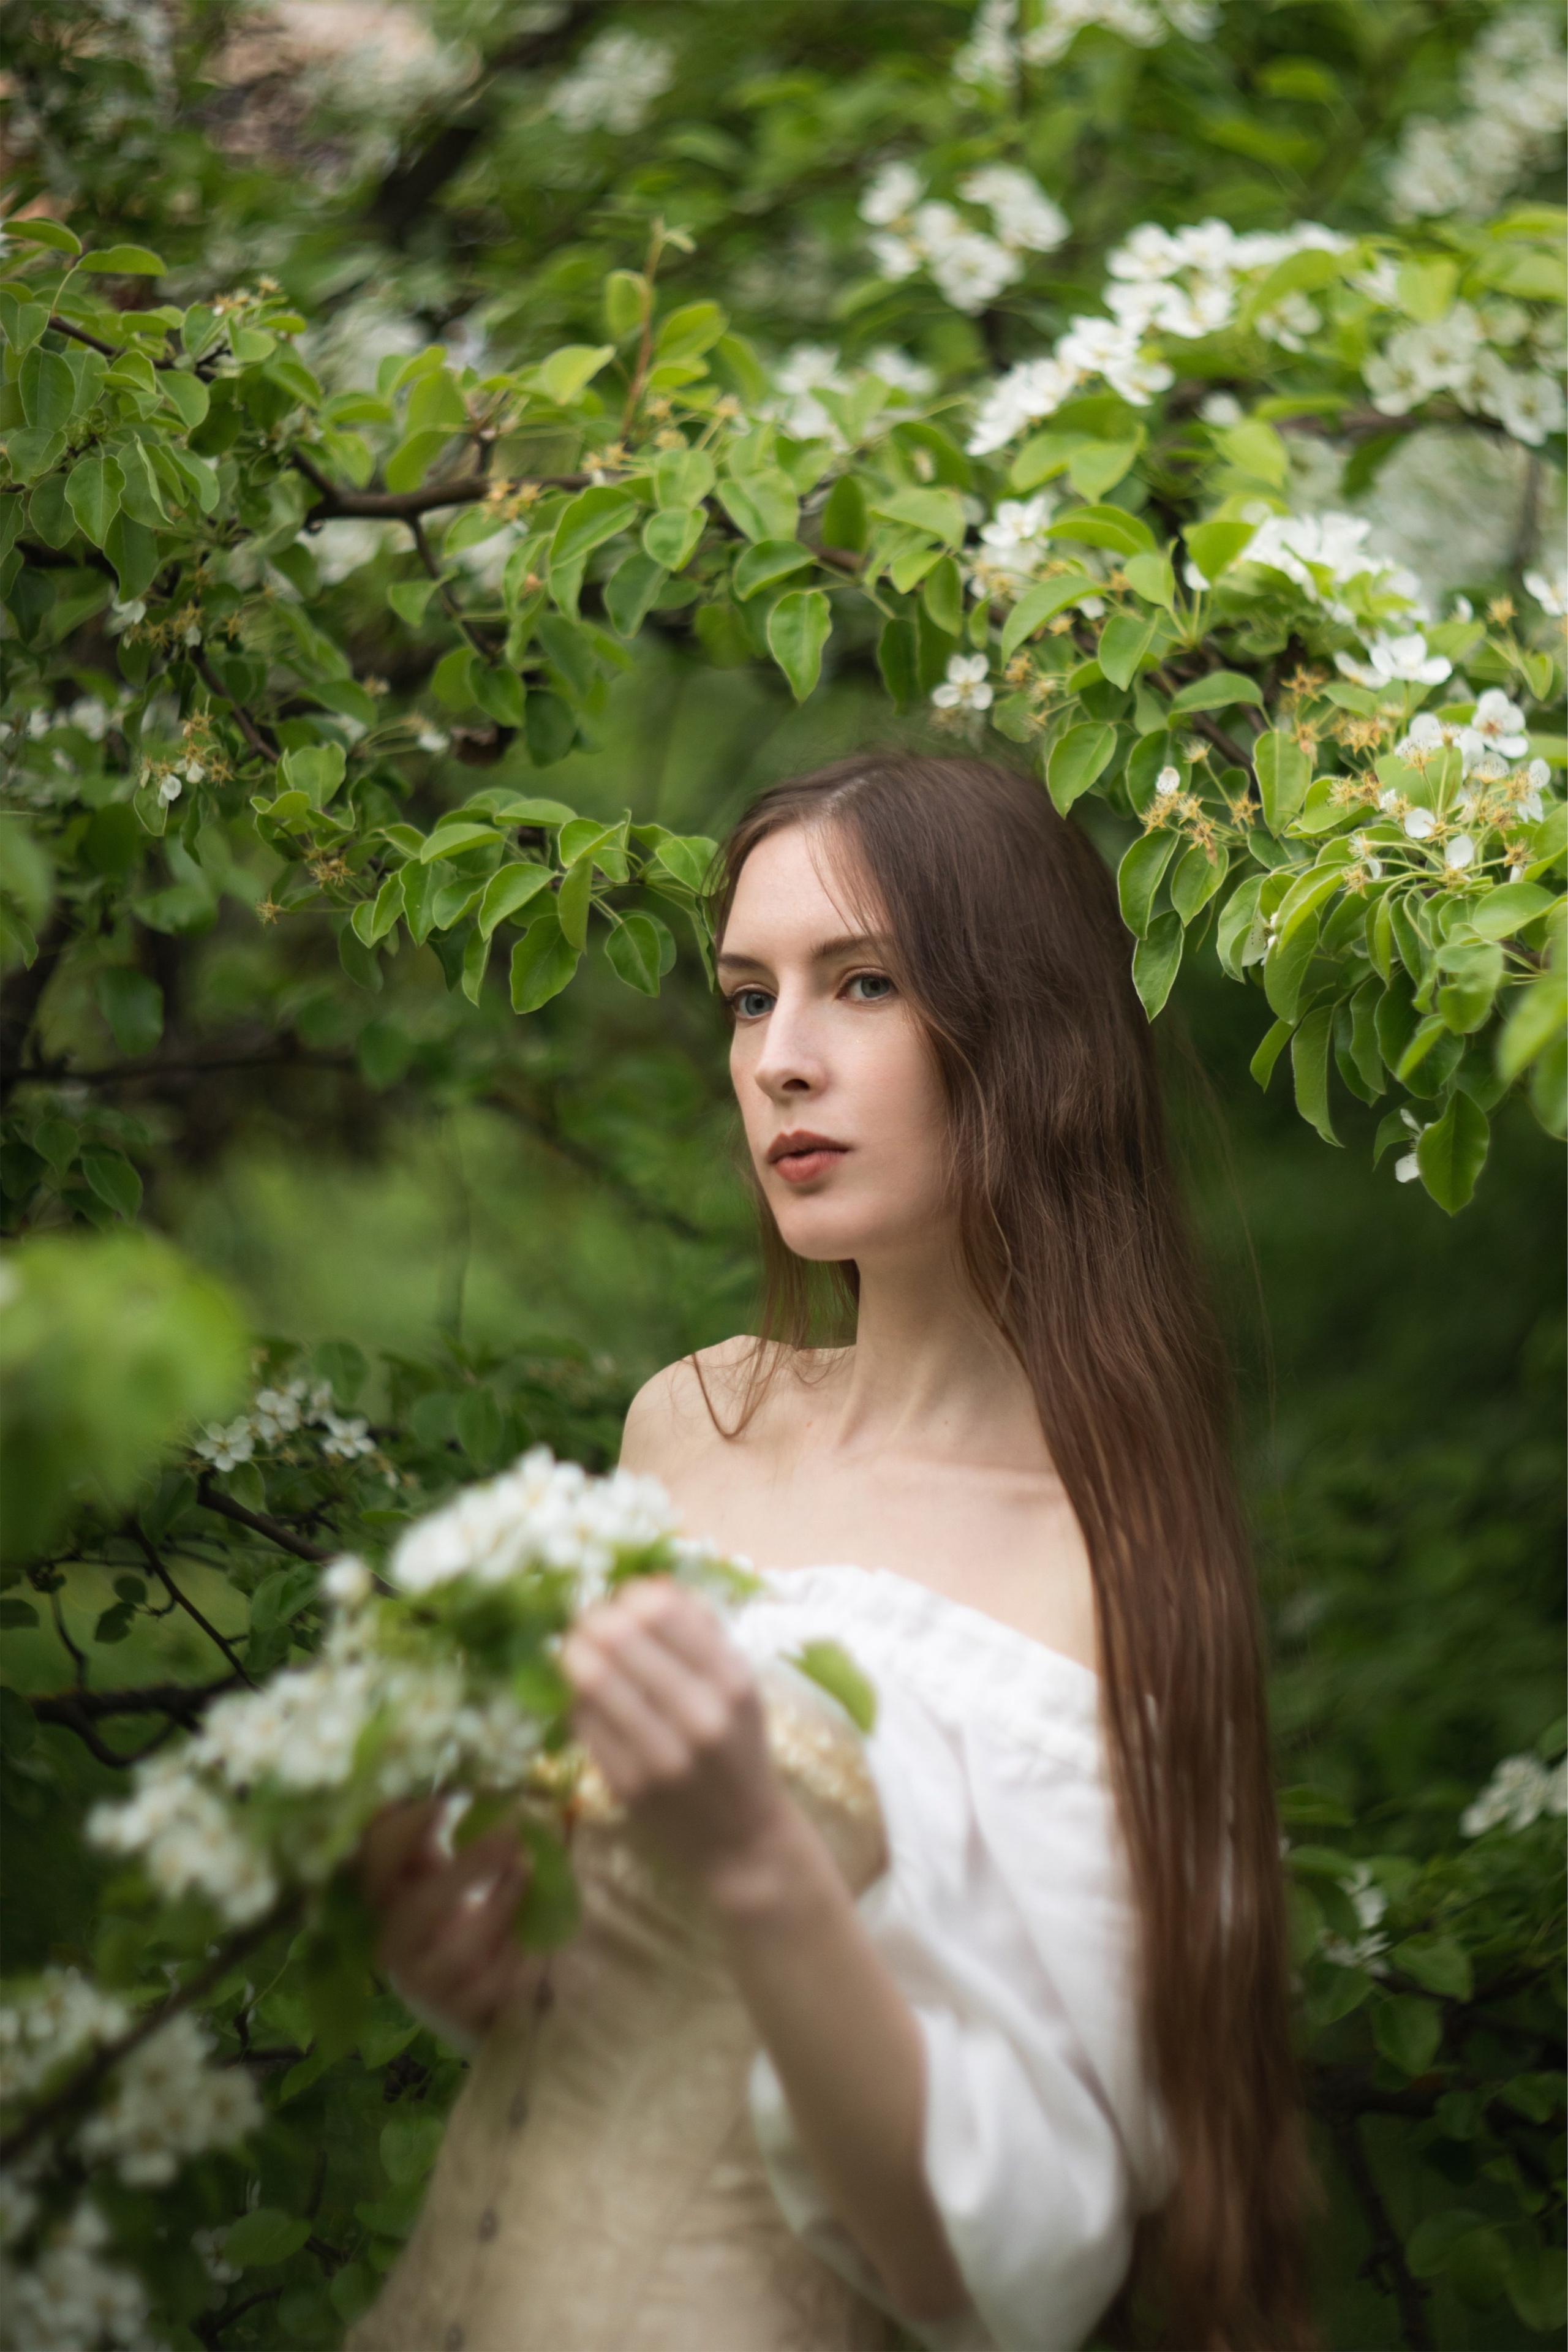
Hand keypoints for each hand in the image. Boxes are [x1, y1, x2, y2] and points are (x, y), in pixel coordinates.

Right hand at [359, 1798, 538, 2043]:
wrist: (479, 1982)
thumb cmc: (463, 1901)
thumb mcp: (446, 1859)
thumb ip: (445, 1825)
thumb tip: (471, 1770)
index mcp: (383, 1891)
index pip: (373, 1860)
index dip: (405, 1831)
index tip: (451, 1800)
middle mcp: (391, 1939)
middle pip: (417, 1910)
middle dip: (469, 1868)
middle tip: (513, 1831)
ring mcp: (423, 1980)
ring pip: (457, 1953)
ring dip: (501, 1907)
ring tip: (529, 1870)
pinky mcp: (456, 2011)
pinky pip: (490, 1987)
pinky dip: (518, 1955)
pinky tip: (535, 1934)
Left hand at [562, 1578, 788, 1892]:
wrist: (743, 1841)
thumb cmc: (738, 1750)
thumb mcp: (740, 1686)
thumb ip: (704, 1632)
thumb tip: (651, 1582)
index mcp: (733, 1681)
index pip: (662, 1611)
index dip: (629, 1597)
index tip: (621, 1601)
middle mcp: (701, 1715)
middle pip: (620, 1639)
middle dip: (592, 1621)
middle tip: (586, 1623)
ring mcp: (662, 1755)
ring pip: (592, 1680)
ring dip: (573, 1655)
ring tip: (575, 1651)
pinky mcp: (629, 1786)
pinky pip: (583, 1724)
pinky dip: (575, 1701)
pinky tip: (582, 1697)